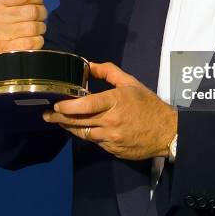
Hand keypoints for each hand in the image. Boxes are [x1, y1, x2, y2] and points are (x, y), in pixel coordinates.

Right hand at [0, 0, 56, 51]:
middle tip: (35, 15)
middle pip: (33, 11)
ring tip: (33, 26)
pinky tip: (30, 37)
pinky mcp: (9, 49)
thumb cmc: (16, 10)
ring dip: (40, 26)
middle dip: (41, 12)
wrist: (6, 37)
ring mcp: (0, 34)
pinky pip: (34, 42)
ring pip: (35, 27)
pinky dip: (37, 40)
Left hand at [43, 62, 177, 160]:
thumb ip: (109, 72)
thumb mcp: (131, 83)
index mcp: (117, 101)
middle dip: (60, 118)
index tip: (57, 104)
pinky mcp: (113, 150)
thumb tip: (88, 65)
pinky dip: (87, 134)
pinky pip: (95, 142)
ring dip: (70, 127)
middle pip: (79, 121)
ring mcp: (112, 138)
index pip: (87, 104)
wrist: (167, 132)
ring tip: (57, 121)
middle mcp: (112, 121)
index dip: (69, 106)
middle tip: (47, 115)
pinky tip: (80, 129)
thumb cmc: (148, 105)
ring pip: (83, 133)